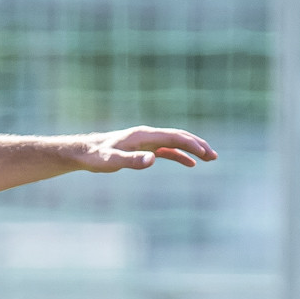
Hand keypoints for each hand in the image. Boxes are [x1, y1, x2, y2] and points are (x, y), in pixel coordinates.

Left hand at [71, 126, 218, 173]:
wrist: (85, 151)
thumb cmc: (97, 156)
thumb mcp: (111, 161)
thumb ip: (131, 161)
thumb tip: (152, 160)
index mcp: (144, 135)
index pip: (173, 137)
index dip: (191, 144)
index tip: (205, 153)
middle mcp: (148, 135)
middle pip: (179, 136)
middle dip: (198, 145)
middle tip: (214, 156)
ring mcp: (147, 141)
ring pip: (176, 142)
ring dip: (193, 149)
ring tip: (210, 158)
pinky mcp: (145, 148)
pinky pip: (167, 150)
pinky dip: (181, 155)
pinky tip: (191, 163)